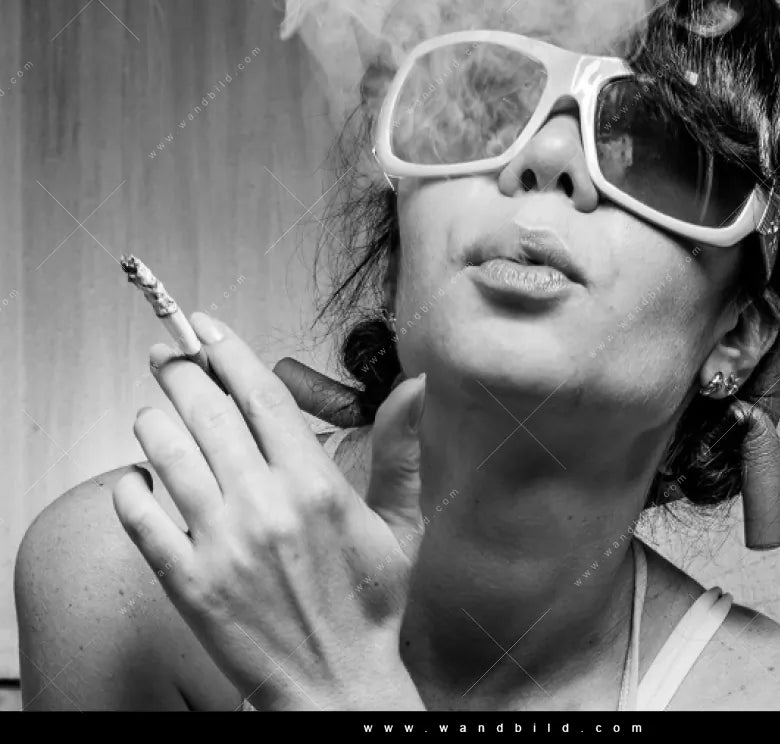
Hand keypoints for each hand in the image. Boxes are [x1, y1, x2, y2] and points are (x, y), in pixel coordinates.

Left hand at [112, 312, 426, 710]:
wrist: (337, 684)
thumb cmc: (369, 603)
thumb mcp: (399, 523)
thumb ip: (400, 449)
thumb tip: (415, 386)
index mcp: (314, 483)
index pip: (260, 395)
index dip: (229, 352)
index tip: (207, 328)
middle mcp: (263, 505)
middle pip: (208, 412)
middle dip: (181, 372)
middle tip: (168, 355)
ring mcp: (221, 544)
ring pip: (168, 456)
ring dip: (154, 421)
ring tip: (154, 409)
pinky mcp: (189, 584)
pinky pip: (142, 520)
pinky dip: (131, 489)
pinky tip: (135, 478)